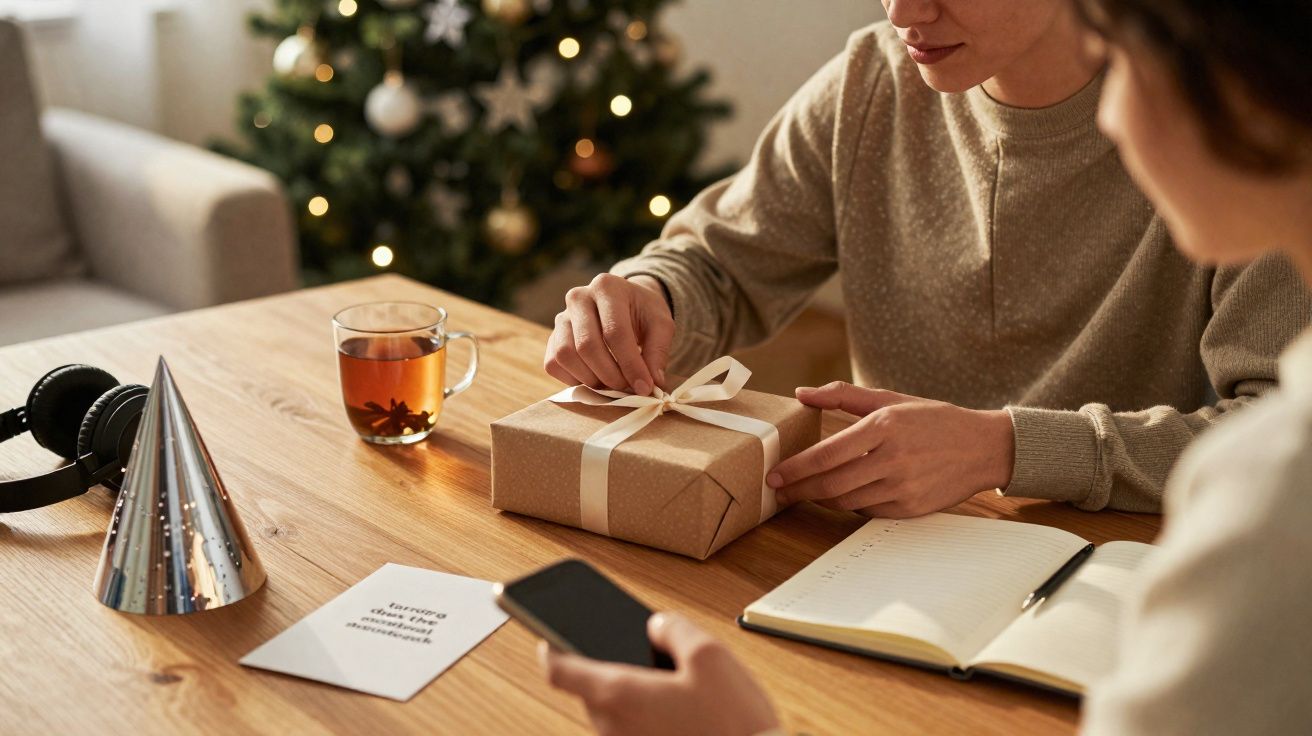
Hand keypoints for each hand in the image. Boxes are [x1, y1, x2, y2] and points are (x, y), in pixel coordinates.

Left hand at [541, 613, 778, 735]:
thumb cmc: (732, 724)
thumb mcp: (710, 656)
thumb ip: (675, 629)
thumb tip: (656, 626)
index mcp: (618, 694)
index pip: (559, 670)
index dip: (550, 646)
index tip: (547, 634)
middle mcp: (612, 727)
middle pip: (592, 688)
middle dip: (610, 665)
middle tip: (637, 648)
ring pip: (615, 712)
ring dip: (631, 692)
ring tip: (670, 676)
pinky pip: (633, 730)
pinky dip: (645, 714)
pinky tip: (681, 707)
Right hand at [544, 274, 673, 395]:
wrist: (624, 304)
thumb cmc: (643, 313)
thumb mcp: (661, 325)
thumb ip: (657, 352)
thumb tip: (652, 384)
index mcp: (607, 287)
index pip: (615, 331)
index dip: (630, 364)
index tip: (645, 387)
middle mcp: (578, 297)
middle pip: (587, 345)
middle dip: (610, 375)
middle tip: (628, 388)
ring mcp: (561, 317)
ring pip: (565, 355)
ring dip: (591, 379)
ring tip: (612, 384)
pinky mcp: (552, 337)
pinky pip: (553, 364)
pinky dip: (574, 379)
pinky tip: (595, 378)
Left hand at [767, 382, 1014, 517]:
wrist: (983, 447)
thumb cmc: (933, 420)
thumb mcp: (890, 400)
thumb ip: (842, 395)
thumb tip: (802, 393)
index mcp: (884, 427)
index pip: (827, 454)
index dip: (796, 468)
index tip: (776, 474)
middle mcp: (892, 459)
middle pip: (831, 483)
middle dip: (798, 489)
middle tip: (778, 491)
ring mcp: (902, 487)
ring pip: (846, 501)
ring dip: (820, 498)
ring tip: (804, 492)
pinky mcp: (910, 508)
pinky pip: (867, 511)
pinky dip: (849, 504)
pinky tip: (842, 495)